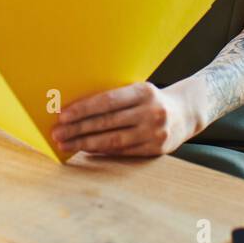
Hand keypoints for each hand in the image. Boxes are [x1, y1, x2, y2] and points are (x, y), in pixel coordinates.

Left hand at [51, 79, 201, 158]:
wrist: (186, 113)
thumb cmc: (151, 100)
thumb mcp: (138, 91)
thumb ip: (115, 98)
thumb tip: (76, 108)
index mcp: (143, 91)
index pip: (107, 101)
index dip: (83, 109)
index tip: (62, 115)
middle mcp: (151, 111)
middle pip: (107, 122)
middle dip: (78, 128)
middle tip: (57, 133)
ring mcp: (154, 132)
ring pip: (113, 140)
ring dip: (85, 143)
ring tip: (66, 144)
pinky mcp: (156, 149)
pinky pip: (123, 151)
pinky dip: (102, 150)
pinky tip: (86, 149)